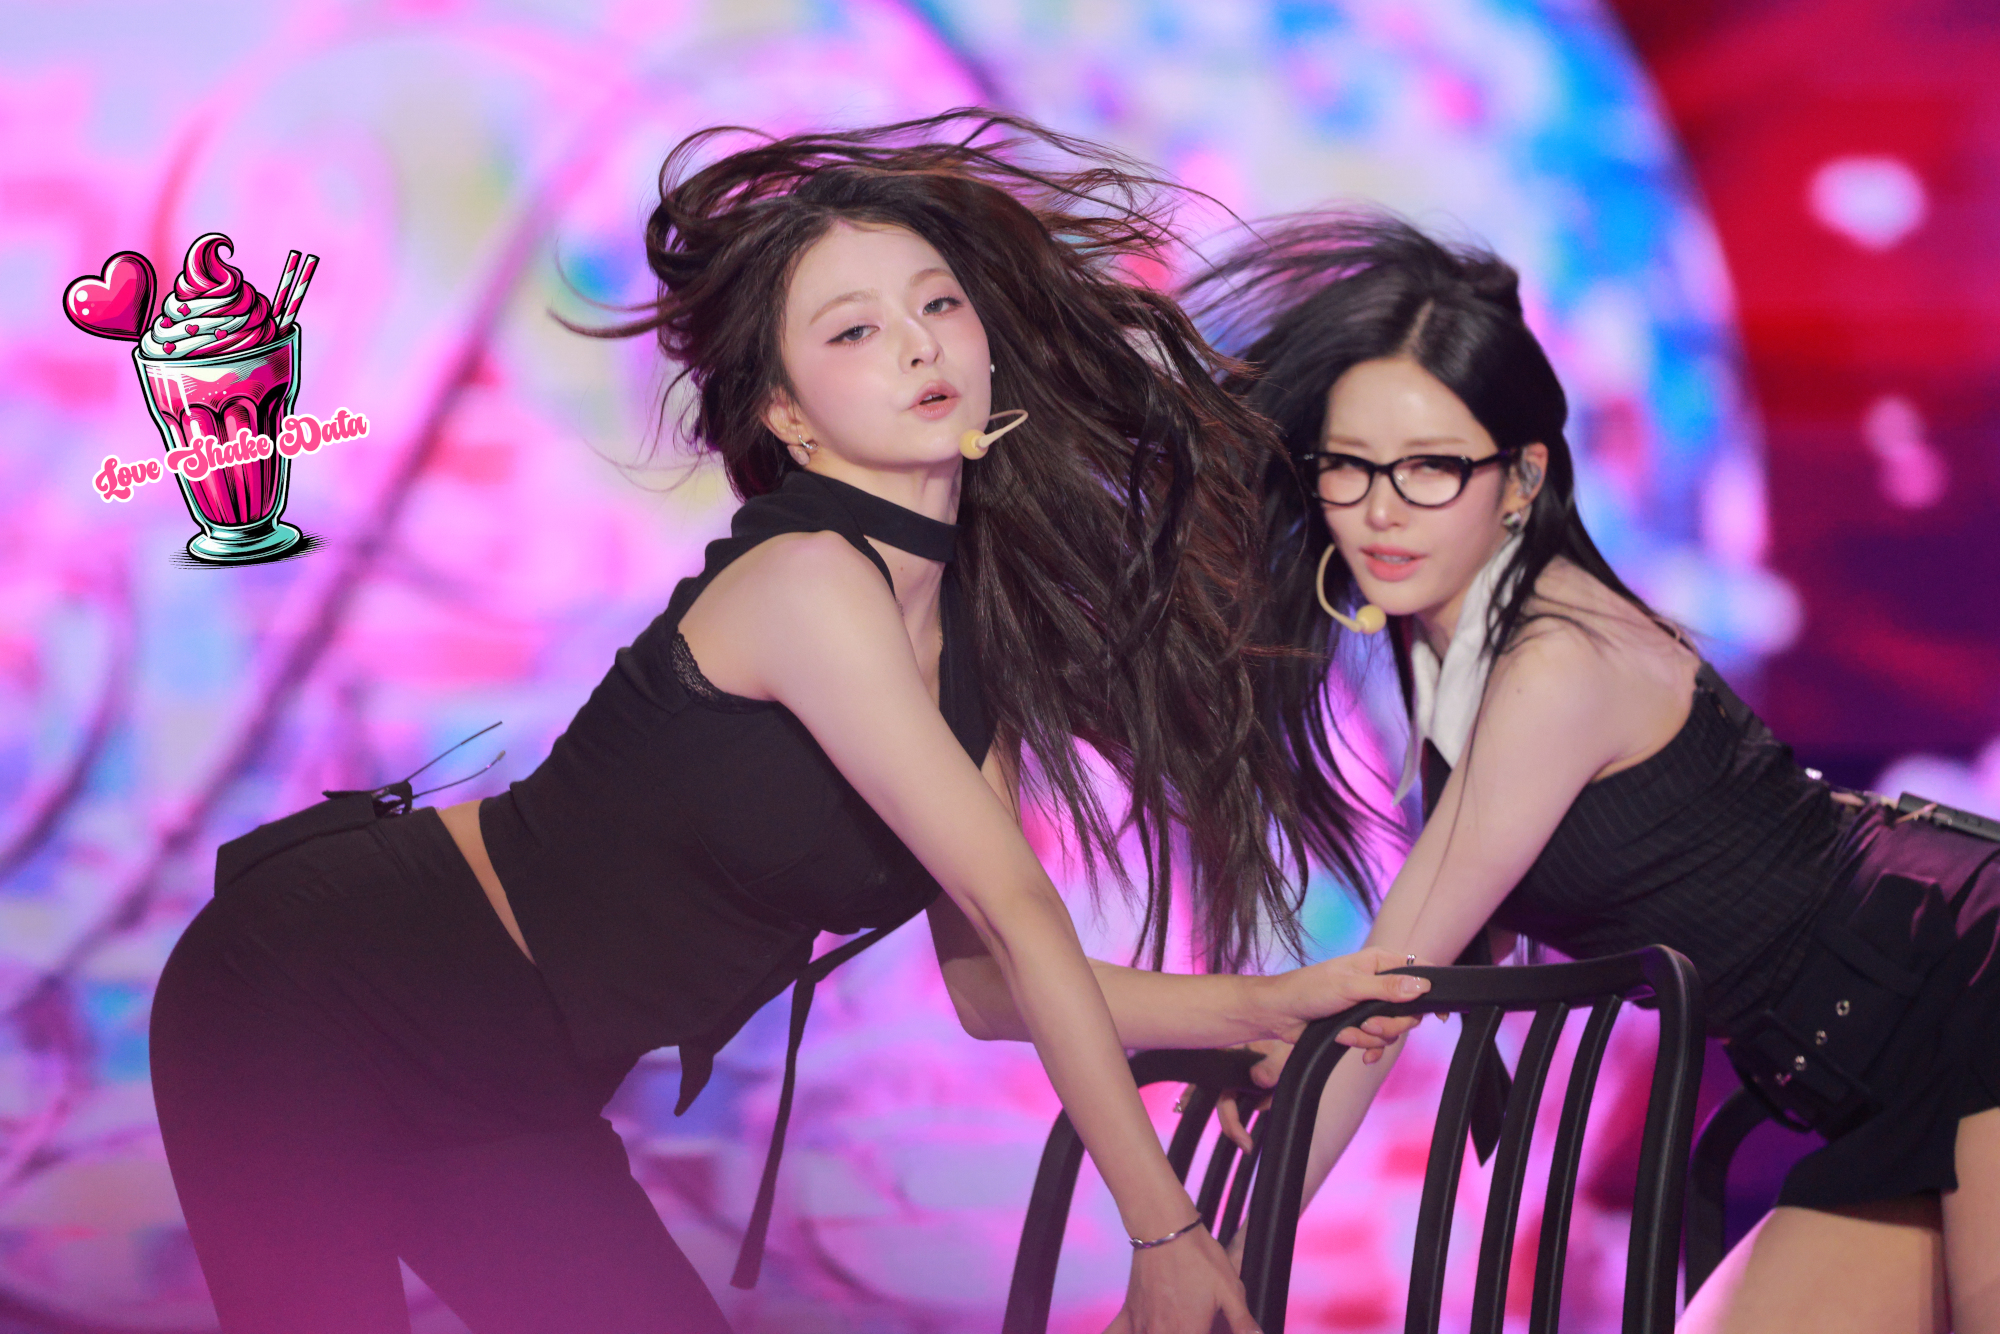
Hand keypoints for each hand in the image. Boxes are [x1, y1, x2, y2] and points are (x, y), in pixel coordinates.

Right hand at [1105, 1225, 1259, 1333]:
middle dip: (1186, 1332)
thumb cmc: (1198, 1256)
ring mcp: (1141, 1326)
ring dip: (1158, 1333)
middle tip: (1193, 1323)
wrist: (1164, 1227)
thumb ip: (1243, 1322)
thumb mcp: (1231, 1289)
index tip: (1207, 1327)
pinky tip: (1139, 1330)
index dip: (1208, 1332)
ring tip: (1174, 1323)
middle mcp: (1161, 1333)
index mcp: (1188, 1332)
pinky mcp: (1128, 1313)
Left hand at [1275, 946, 1429, 1050]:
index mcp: (1379, 962)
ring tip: (1346, 1032)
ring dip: (1370, 1037)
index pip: (1419, 969)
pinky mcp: (1360, 1026)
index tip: (1438, 1013)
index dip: (1433, 988)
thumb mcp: (1349, 986)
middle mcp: (1379, 983)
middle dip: (1390, 1024)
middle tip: (1367, 1024)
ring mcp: (1370, 1006)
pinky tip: (1357, 1052)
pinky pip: (1379, 1043)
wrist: (1280, 1014)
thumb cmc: (1309, 989)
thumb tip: (1423, 986)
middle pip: (1410, 1010)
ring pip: (1394, 1030)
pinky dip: (1368, 1049)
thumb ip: (1387, 988)